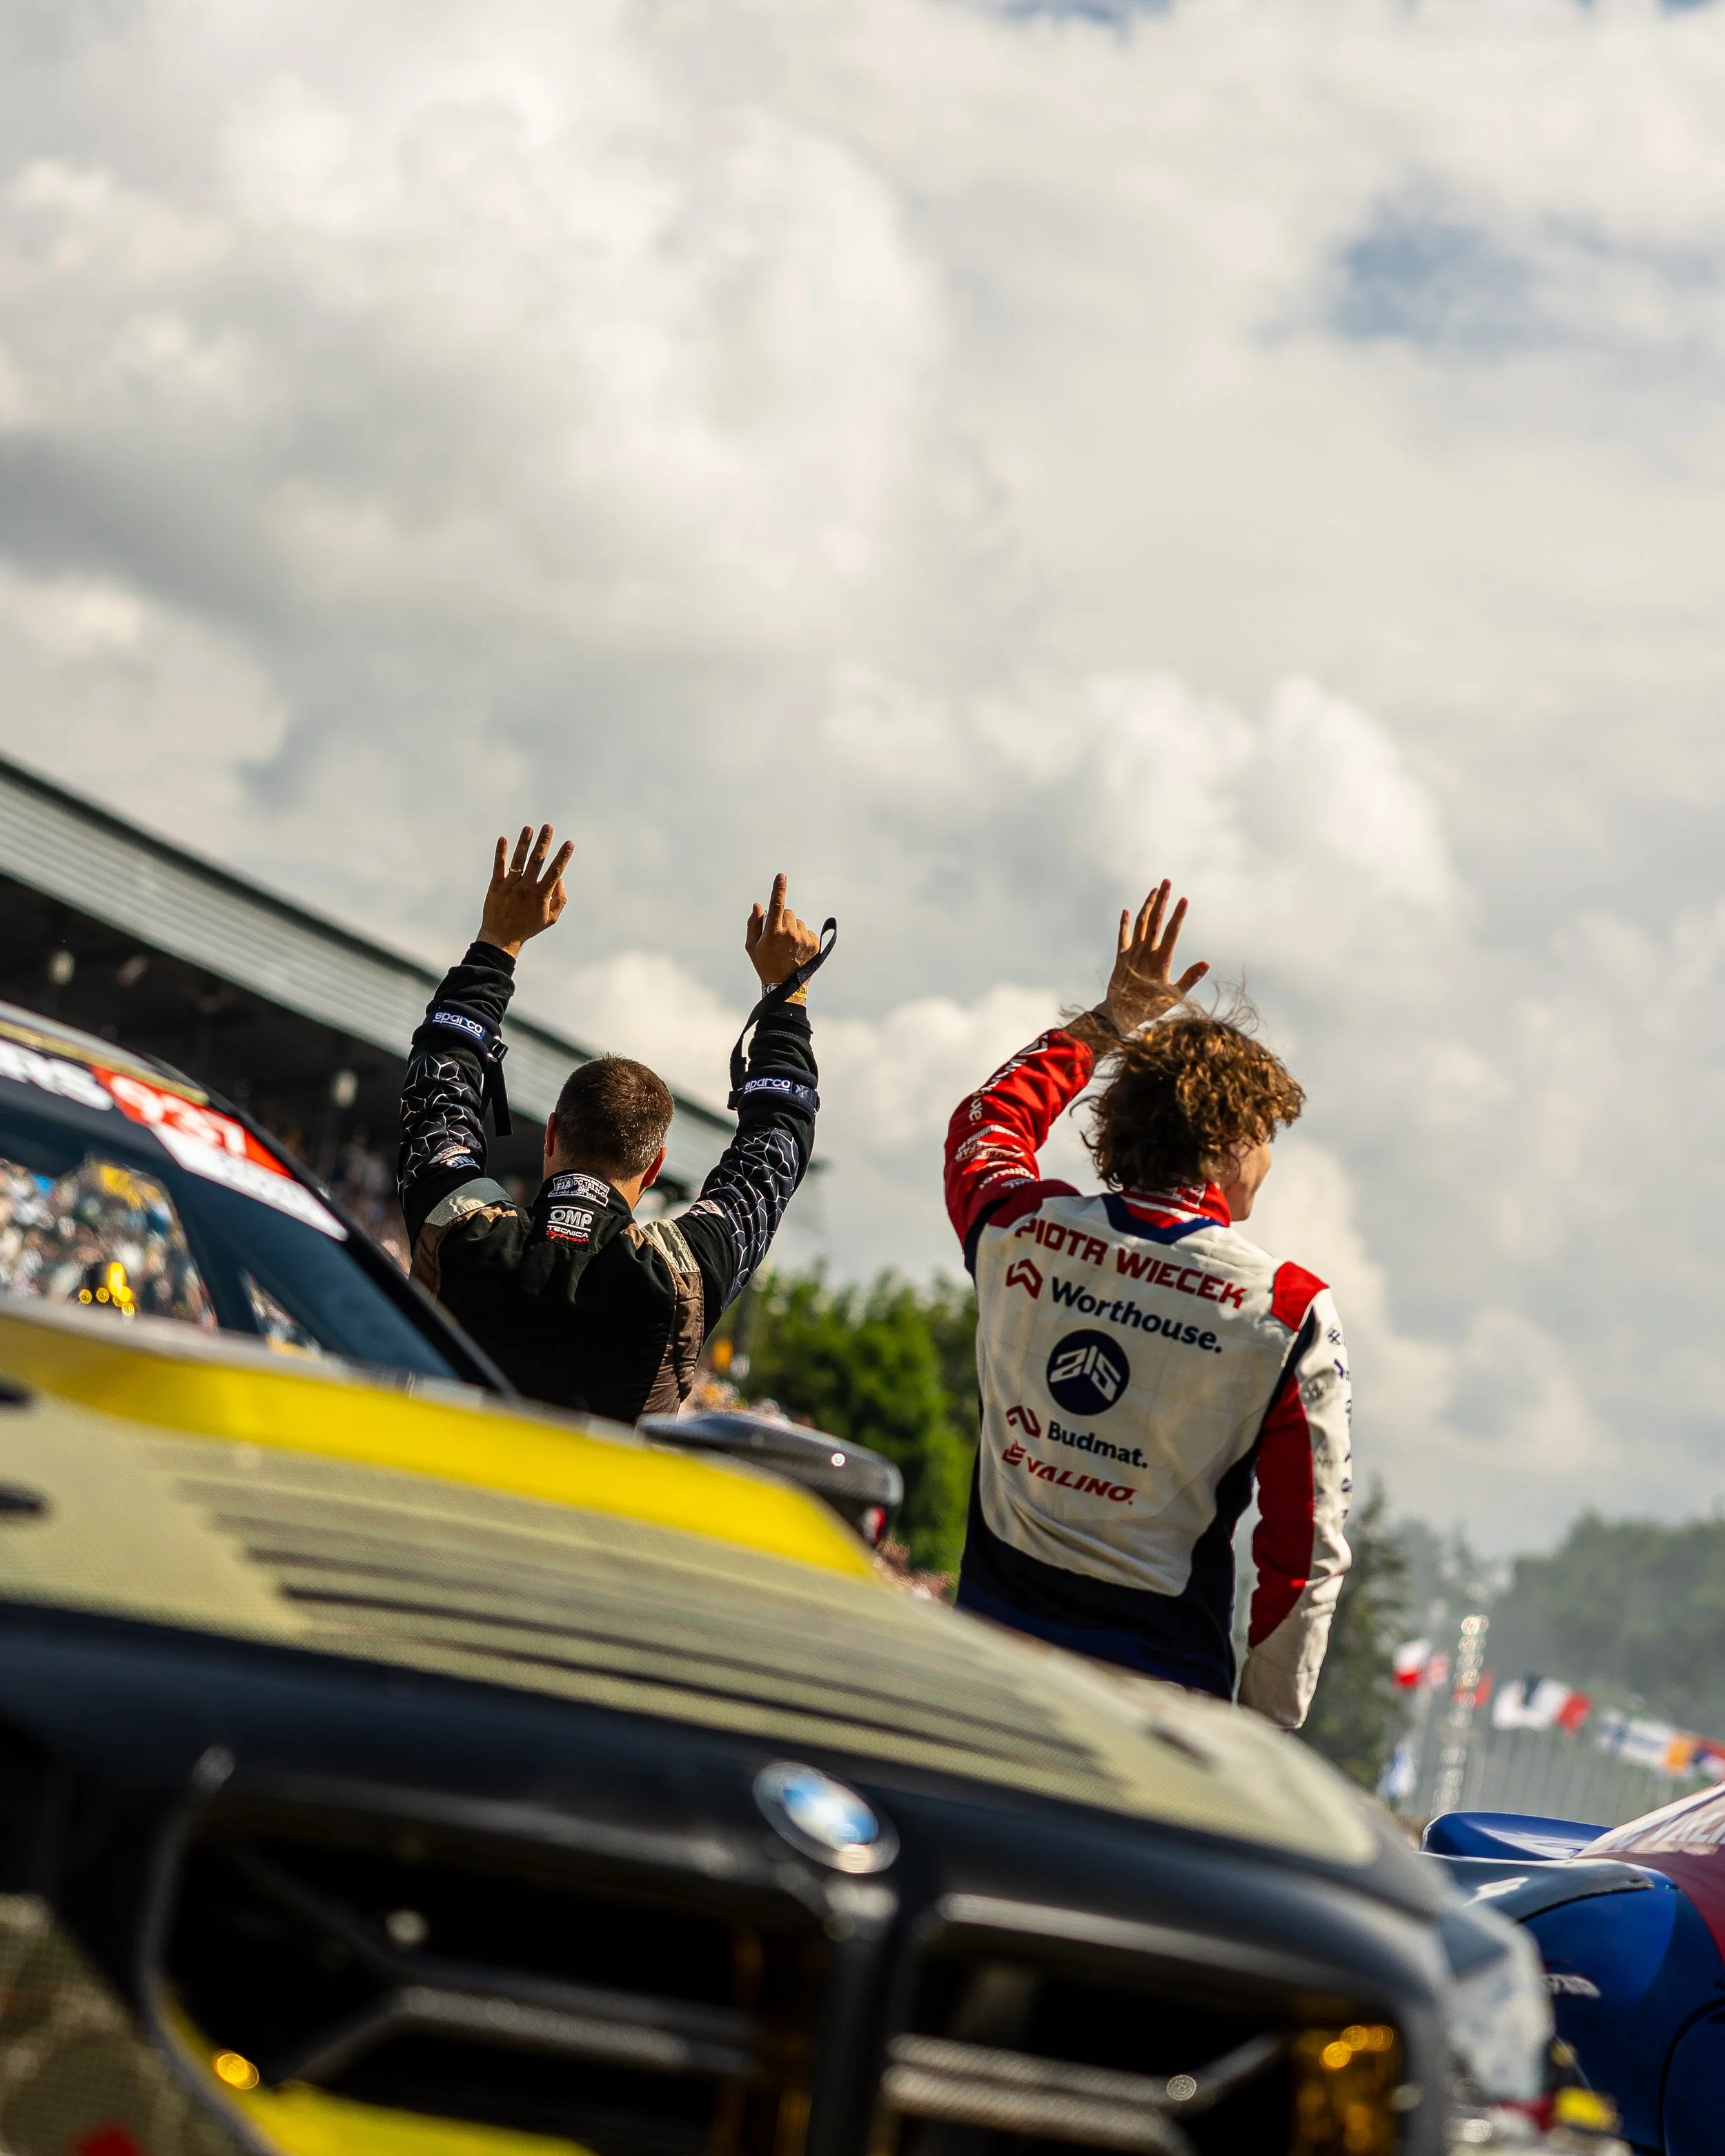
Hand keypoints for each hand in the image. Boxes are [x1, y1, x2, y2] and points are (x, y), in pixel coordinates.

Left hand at [477, 824, 574, 956]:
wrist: (501, 937)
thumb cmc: (528, 927)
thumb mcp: (550, 919)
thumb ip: (560, 900)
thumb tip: (560, 880)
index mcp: (541, 895)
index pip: (554, 872)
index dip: (563, 857)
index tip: (569, 843)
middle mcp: (526, 888)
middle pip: (537, 861)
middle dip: (544, 842)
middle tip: (548, 827)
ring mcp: (510, 886)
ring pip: (519, 860)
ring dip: (524, 842)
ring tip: (529, 828)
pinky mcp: (496, 886)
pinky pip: (499, 866)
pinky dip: (501, 853)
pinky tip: (503, 839)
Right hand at [745, 873, 819, 989]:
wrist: (785, 987)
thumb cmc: (765, 965)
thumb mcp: (752, 947)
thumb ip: (754, 924)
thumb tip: (759, 905)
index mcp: (773, 933)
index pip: (776, 905)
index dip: (778, 889)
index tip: (781, 876)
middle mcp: (790, 934)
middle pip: (787, 912)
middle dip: (782, 919)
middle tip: (777, 936)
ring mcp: (803, 939)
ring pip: (797, 922)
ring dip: (792, 929)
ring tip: (787, 947)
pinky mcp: (814, 944)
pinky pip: (806, 931)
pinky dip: (801, 937)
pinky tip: (796, 950)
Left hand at [1098, 881, 1208, 1032]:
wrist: (1120, 1013)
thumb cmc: (1151, 1007)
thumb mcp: (1175, 996)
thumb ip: (1190, 978)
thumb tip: (1207, 963)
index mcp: (1161, 959)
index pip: (1172, 931)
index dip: (1178, 914)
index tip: (1184, 899)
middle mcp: (1146, 951)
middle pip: (1155, 919)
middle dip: (1162, 899)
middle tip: (1167, 881)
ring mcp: (1132, 952)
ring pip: (1140, 923)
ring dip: (1147, 904)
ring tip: (1154, 890)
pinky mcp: (1121, 957)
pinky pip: (1123, 935)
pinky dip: (1125, 922)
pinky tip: (1127, 910)